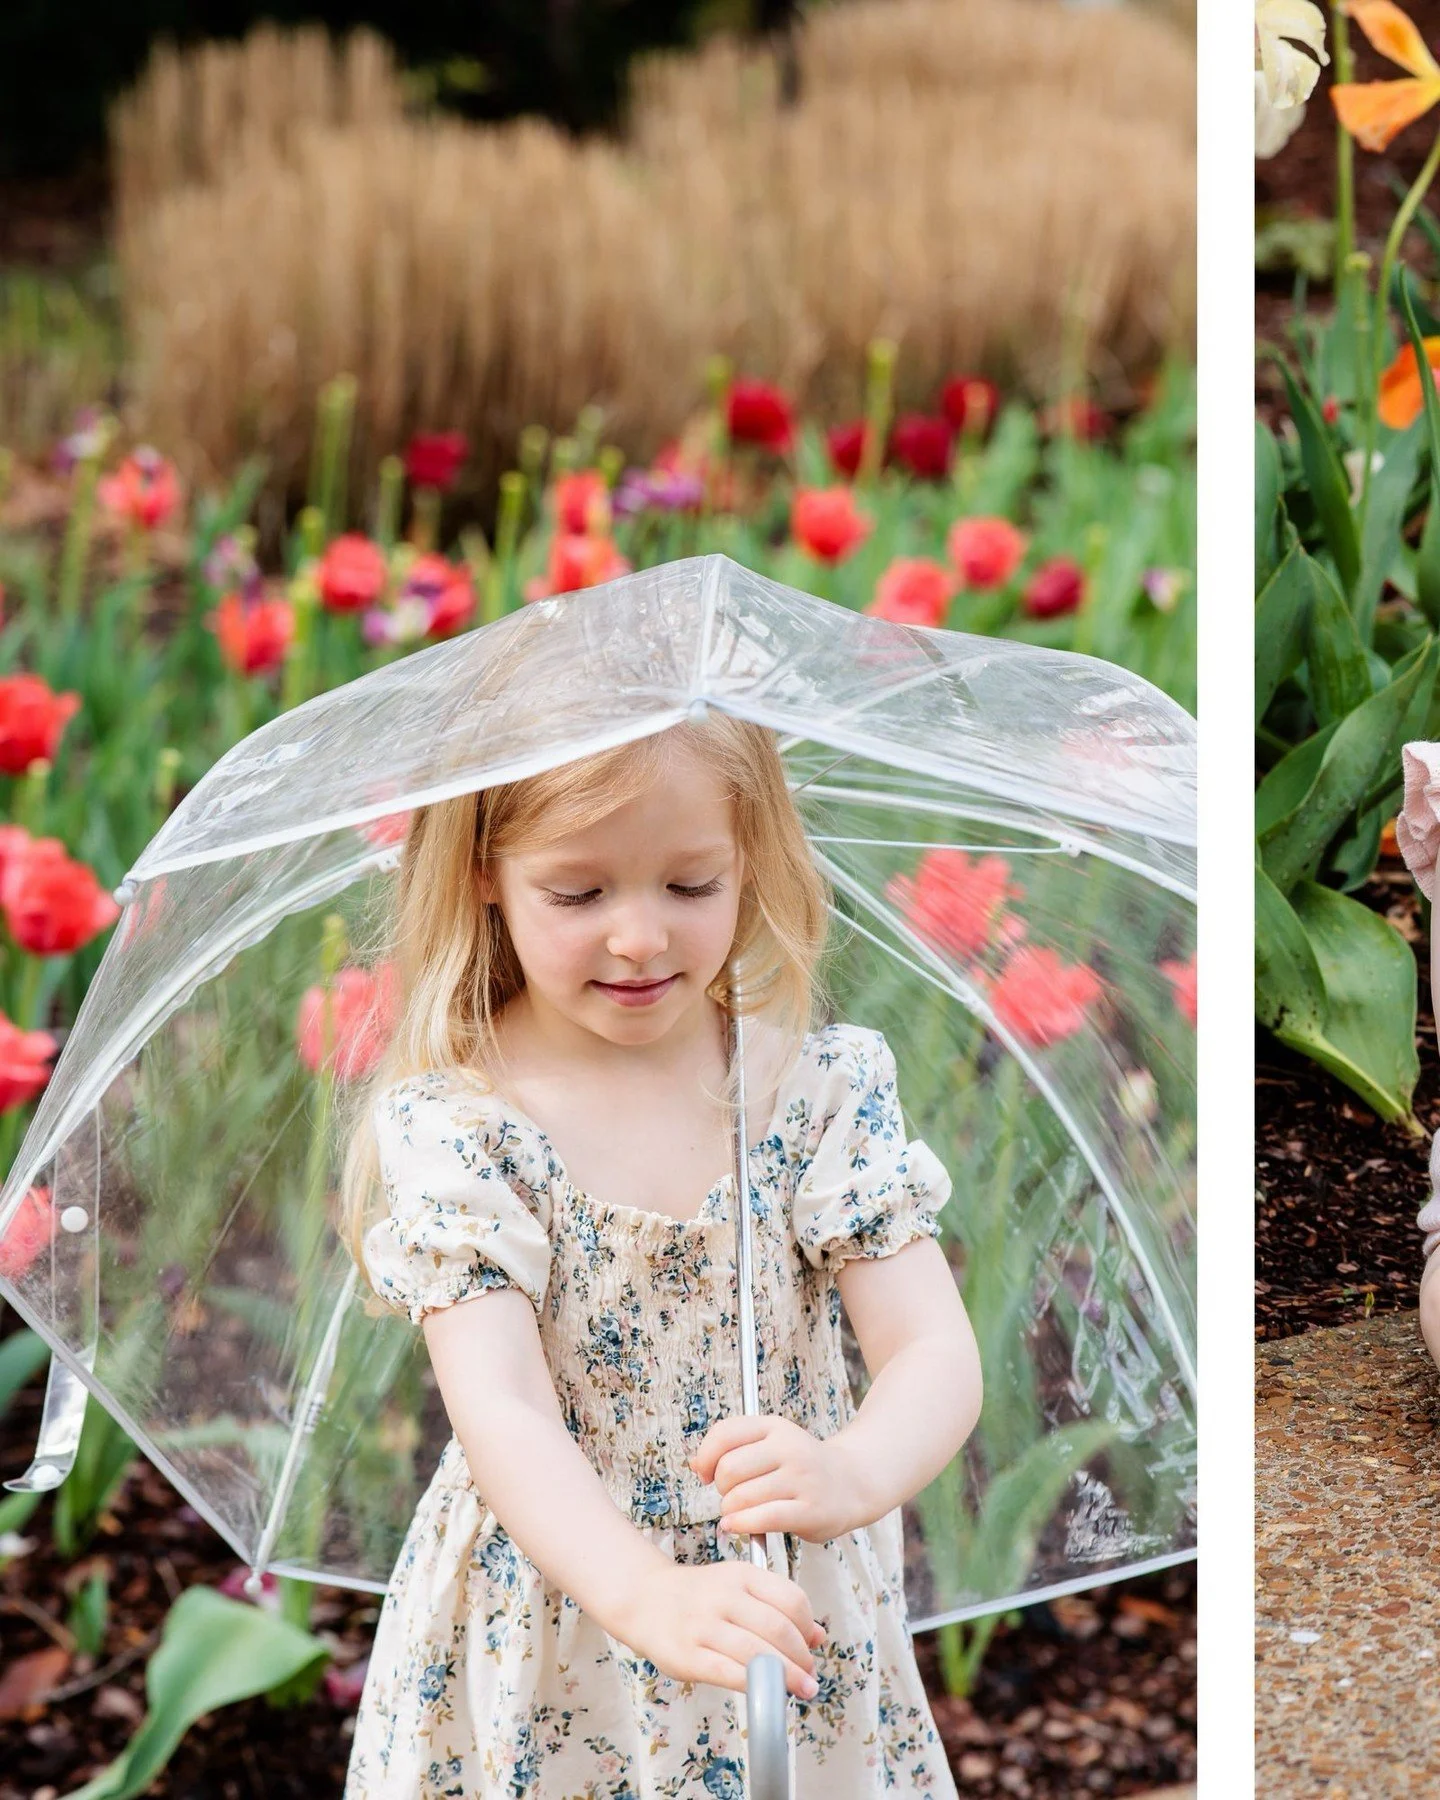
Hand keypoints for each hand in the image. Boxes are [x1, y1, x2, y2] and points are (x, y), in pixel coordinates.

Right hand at [615, 1560, 824, 1699]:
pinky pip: (730, 1674)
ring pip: (758, 1653)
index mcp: (741, 1574)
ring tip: (800, 1689)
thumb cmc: (701, 1596)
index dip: (808, 1627)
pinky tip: (768, 1695)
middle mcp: (724, 1595)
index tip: (812, 1646)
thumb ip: (778, 1606)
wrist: (645, 1598)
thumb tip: (818, 1636)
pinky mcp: (688, 1655)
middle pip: (778, 1628)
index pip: (791, 1599)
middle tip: (809, 1676)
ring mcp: (704, 1625)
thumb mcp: (739, 1587)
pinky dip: (756, 1687)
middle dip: (801, 1658)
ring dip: (787, 1677)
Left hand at [689, 1414, 868, 1543]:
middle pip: (728, 1469)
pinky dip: (741, 1525)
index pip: (725, 1433)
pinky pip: (763, 1519)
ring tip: (741, 1512)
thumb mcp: (771, 1443)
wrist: (852, 1483)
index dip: (705, 1457)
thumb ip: (733, 1448)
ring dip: (731, 1511)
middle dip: (721, 1489)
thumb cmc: (800, 1466)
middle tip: (732, 1496)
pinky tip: (736, 1526)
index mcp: (775, 1426)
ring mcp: (801, 1478)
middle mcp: (789, 1448)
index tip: (705, 1474)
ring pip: (741, 1497)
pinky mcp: (809, 1509)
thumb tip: (694, 1465)